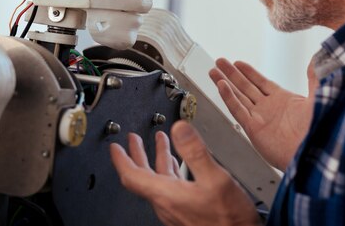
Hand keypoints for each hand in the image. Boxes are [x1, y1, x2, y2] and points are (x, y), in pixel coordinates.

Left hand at [110, 121, 261, 225]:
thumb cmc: (229, 220)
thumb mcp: (215, 178)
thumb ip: (195, 151)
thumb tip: (180, 128)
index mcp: (166, 194)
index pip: (132, 175)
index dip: (121, 159)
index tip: (115, 147)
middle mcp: (166, 204)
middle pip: (142, 177)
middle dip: (137, 155)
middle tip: (132, 140)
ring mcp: (175, 209)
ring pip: (157, 181)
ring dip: (156, 160)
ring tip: (158, 142)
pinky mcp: (185, 212)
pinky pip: (170, 188)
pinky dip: (169, 170)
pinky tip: (176, 164)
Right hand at [209, 58, 317, 169]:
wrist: (315, 154)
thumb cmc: (319, 130)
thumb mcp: (319, 98)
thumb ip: (314, 79)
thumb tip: (317, 60)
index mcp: (283, 100)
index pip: (261, 82)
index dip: (249, 72)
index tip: (238, 62)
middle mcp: (269, 108)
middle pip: (245, 87)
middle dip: (232, 74)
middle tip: (220, 62)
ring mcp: (260, 118)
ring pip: (238, 96)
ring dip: (225, 83)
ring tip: (213, 71)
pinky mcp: (254, 129)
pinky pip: (238, 110)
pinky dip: (228, 98)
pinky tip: (221, 86)